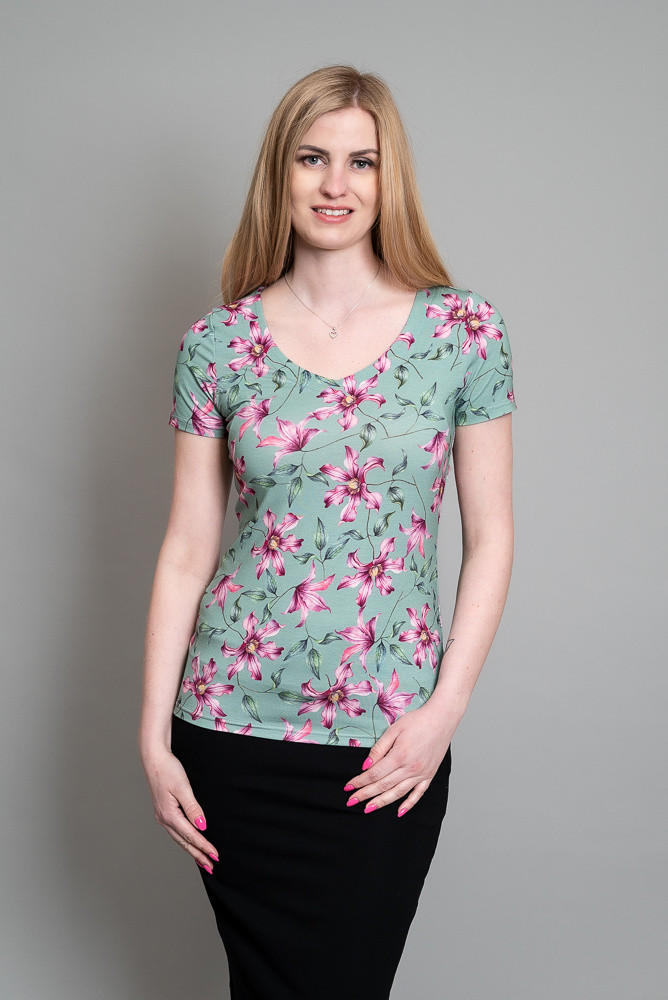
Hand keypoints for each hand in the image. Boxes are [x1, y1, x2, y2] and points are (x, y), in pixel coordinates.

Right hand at [140, 744, 218, 872]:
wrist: (154, 759)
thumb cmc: (168, 770)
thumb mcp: (183, 787)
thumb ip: (193, 807)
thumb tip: (201, 826)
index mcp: (169, 814)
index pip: (191, 835)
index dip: (204, 846)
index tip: (215, 855)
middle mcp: (164, 819)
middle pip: (184, 842)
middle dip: (198, 855)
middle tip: (211, 866)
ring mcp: (162, 817)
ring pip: (179, 839)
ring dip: (191, 850)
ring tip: (202, 861)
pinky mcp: (163, 812)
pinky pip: (176, 832)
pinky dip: (185, 840)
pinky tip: (189, 843)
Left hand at [342, 703, 454, 816]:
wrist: (442, 719)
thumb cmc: (417, 721)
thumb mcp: (394, 729)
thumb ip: (379, 748)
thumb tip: (366, 765)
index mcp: (399, 756)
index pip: (374, 774)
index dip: (360, 781)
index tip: (348, 786)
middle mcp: (410, 768)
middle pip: (383, 786)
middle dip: (365, 794)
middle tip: (351, 801)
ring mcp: (421, 774)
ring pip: (398, 793)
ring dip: (381, 802)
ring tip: (368, 808)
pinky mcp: (429, 775)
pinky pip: (418, 794)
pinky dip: (408, 804)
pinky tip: (399, 812)